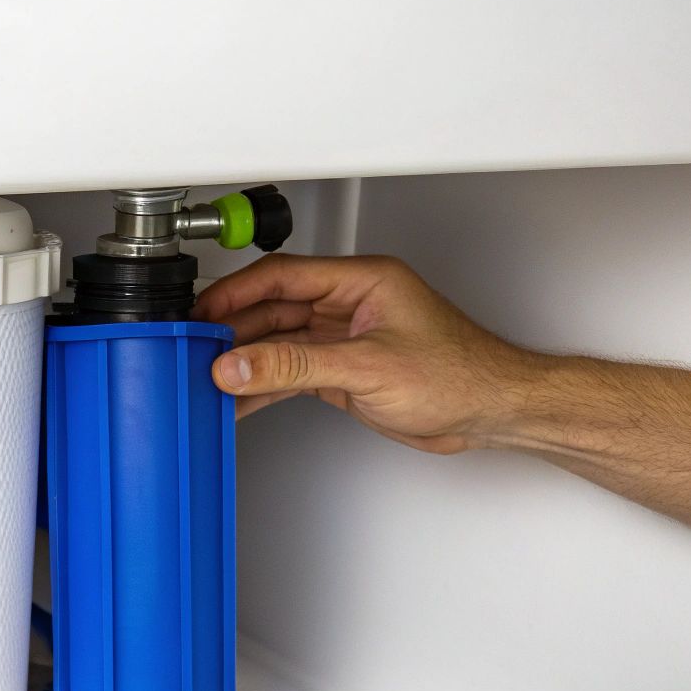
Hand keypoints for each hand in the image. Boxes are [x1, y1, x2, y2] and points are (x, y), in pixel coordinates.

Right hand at [194, 254, 540, 453]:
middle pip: (272, 309)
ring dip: (245, 362)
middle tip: (195, 350)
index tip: (203, 312)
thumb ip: (295, 366)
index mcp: (360, 281)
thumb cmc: (461, 375)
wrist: (494, 413)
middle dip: (233, 331)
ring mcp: (344, 338)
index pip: (281, 277)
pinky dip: (264, 386)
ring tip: (207, 379)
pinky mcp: (343, 371)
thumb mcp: (368, 368)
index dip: (235, 292)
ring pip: (278, 344)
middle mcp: (349, 304)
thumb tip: (239, 365)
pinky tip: (239, 400)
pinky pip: (290, 373)